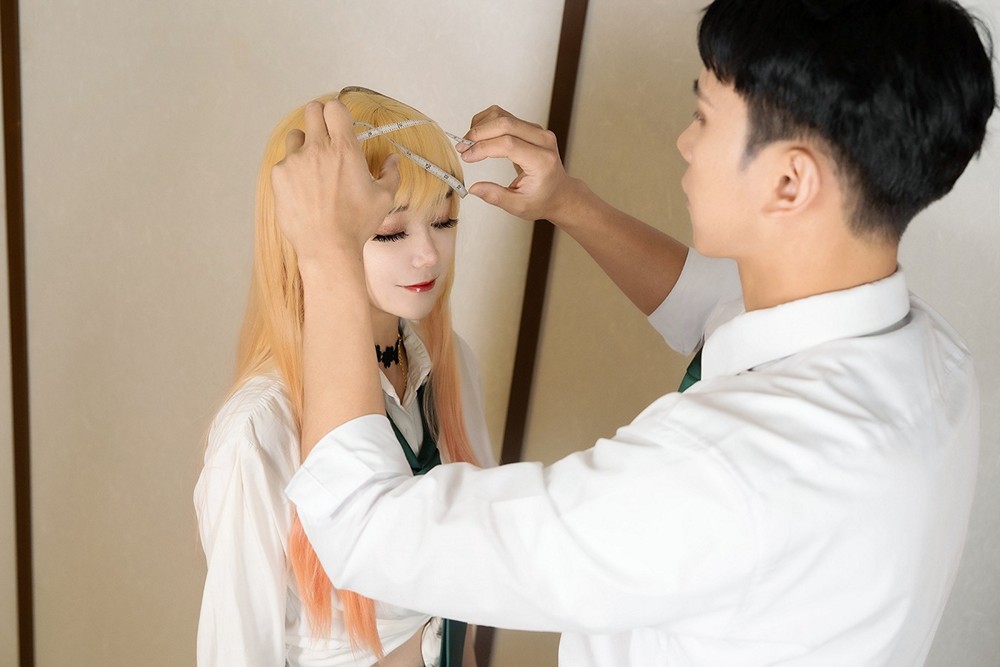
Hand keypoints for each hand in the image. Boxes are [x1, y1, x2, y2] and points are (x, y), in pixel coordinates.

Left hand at [270, 100, 400, 263]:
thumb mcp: (383, 199)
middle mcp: (318, 149)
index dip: (337, 112)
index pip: (335, 108)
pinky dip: (292, 171)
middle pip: (312, 110)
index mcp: (345, 149)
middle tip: (324, 136)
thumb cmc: (356, 224)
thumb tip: (393, 160)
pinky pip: (284, 162)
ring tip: (312, 166)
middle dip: (319, 118)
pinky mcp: (279, 175)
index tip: (339, 123)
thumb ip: (391, 174)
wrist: (327, 246)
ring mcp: (295, 161)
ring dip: (303, 144)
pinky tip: (302, 190)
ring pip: (295, 136)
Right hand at [459, 105, 576, 222]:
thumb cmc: (542, 200)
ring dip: (481, 125)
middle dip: (478, 133)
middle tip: (462, 147)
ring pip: (503, 115)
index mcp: (542, 161)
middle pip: (505, 123)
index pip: (508, 144)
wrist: (560, 193)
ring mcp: (538, 131)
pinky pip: (505, 116)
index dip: (483, 147)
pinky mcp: (530, 128)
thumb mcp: (519, 206)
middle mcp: (543, 141)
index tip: (466, 156)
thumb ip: (496, 197)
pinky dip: (487, 122)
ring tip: (468, 143)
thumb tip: (473, 188)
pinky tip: (478, 137)